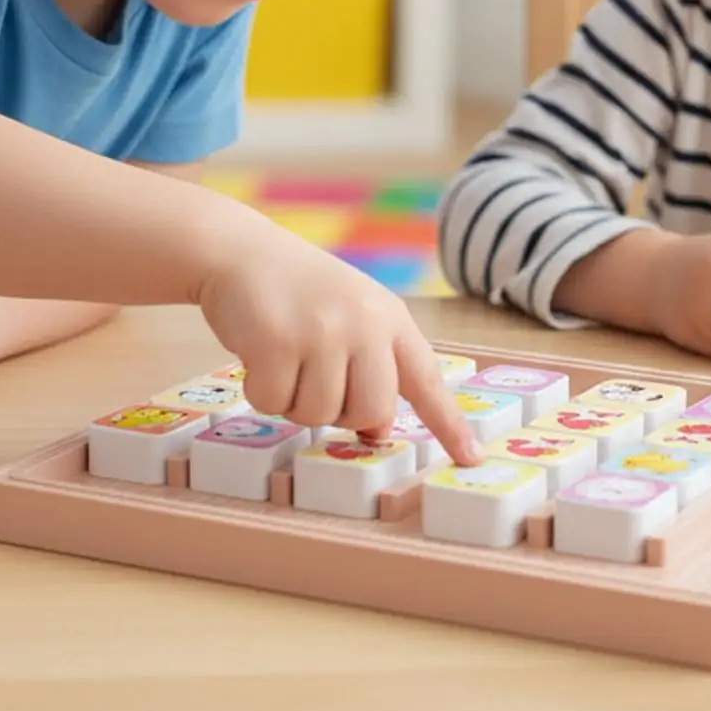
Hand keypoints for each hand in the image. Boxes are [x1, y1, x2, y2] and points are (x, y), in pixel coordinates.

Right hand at [197, 229, 481, 464]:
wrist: (240, 251)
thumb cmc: (298, 293)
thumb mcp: (350, 316)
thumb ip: (371, 366)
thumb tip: (375, 433)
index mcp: (389, 318)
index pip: (426, 379)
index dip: (448, 423)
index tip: (471, 458)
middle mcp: (364, 323)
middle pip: (370, 413)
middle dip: (340, 413)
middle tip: (314, 379)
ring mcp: (322, 331)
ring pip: (318, 415)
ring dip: (293, 401)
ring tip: (284, 358)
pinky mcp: (277, 341)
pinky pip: (274, 404)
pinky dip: (260, 391)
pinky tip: (258, 355)